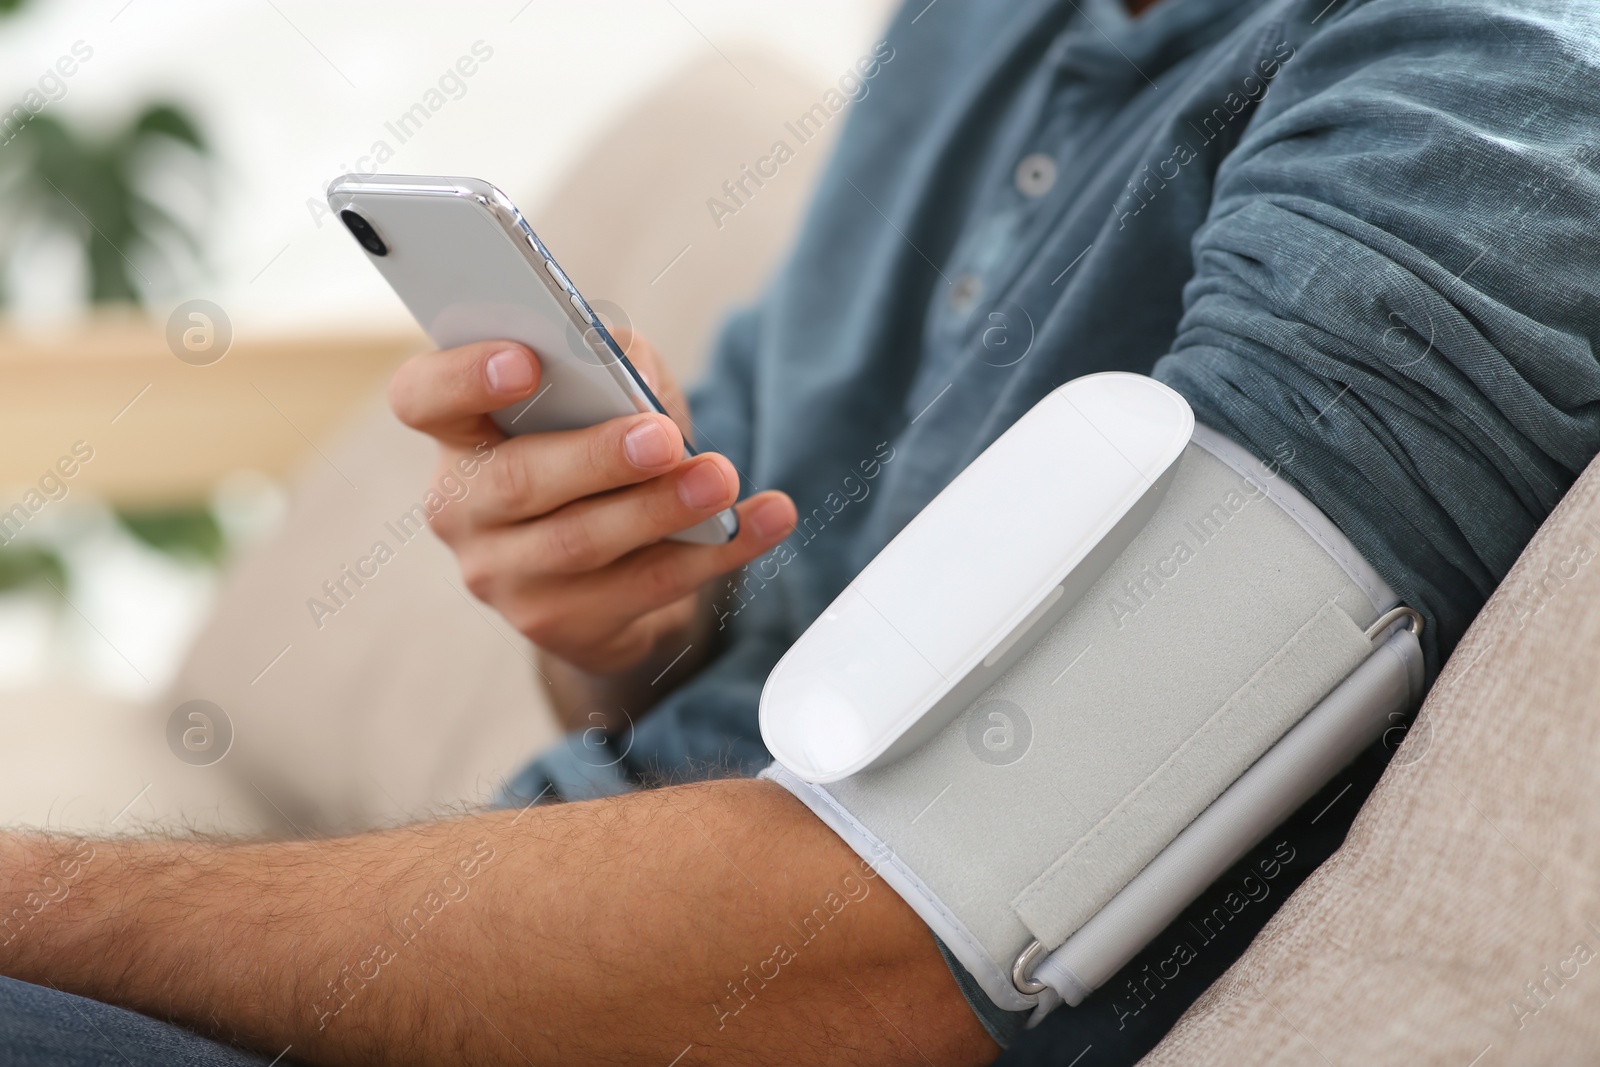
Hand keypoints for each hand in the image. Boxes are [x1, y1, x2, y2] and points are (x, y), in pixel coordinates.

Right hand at [389, 334, 795, 672]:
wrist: (615, 569)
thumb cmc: (602, 456)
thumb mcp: (606, 396)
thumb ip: (610, 360)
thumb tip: (622, 355)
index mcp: (459, 433)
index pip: (424, 397)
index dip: (463, 377)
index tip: (525, 360)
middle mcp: (463, 508)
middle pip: (517, 481)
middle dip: (597, 457)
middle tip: (664, 438)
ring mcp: (502, 575)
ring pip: (580, 543)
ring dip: (660, 509)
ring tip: (723, 480)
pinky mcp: (557, 624)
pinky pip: (641, 588)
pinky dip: (712, 553)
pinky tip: (766, 521)